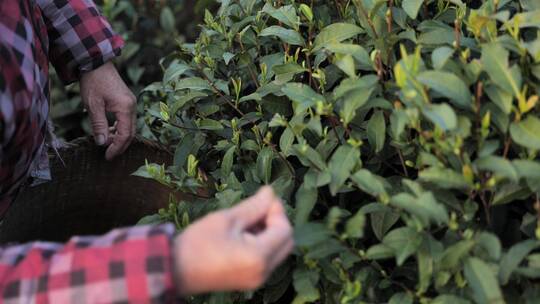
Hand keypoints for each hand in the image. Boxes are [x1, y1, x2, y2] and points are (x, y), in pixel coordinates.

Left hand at [80, 62, 135, 159]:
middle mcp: (132, 107)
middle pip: (130, 133)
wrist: (96, 63)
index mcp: (126, 108)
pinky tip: (107, 130)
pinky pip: (126, 120)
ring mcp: (131, 104)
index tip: (107, 156)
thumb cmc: (93, 82)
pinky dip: (118, 128)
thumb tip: (101, 143)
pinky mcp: (127, 102)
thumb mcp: (93, 105)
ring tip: (104, 142)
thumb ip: (98, 125)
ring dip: (118, 137)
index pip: (125, 134)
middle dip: (119, 145)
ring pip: (129, 127)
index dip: (116, 147)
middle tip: (107, 154)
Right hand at [173, 186, 293, 294]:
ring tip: (249, 219)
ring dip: (270, 232)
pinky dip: (263, 244)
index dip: (277, 210)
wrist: (174, 269)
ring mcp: (257, 279)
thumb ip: (254, 206)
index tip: (264, 197)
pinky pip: (267, 259)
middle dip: (277, 222)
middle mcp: (263, 272)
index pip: (284, 230)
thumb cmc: (198, 243)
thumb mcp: (227, 219)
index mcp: (258, 257)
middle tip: (259, 207)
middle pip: (286, 242)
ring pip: (278, 251)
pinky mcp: (250, 281)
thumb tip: (271, 192)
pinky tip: (245, 233)